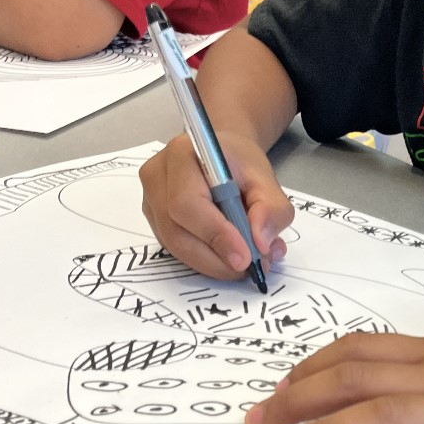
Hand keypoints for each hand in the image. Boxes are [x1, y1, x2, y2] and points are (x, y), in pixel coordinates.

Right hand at [139, 131, 294, 278]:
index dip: (215, 235)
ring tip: (245, 264)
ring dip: (212, 263)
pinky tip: (226, 257)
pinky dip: (204, 260)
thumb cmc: (241, 164)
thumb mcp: (266, 179)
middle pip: (176, 231)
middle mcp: (157, 177)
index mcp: (181, 155)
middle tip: (249, 268)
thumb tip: (261, 244)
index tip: (244, 258)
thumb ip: (271, 209)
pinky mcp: (155, 221)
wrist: (223, 156)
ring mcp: (151, 201)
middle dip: (215, 258)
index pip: (187, 203)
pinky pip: (176, 250)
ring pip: (175, 246)